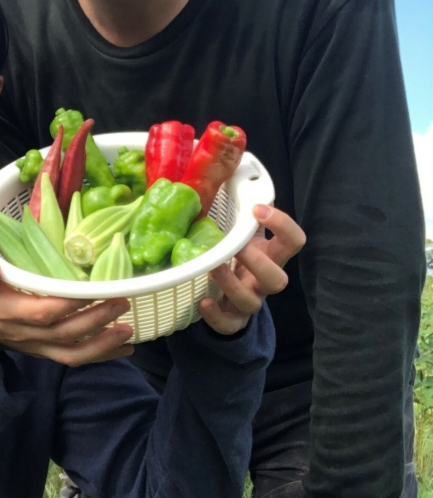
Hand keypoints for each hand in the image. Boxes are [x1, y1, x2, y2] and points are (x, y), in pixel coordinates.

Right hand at [0, 258, 134, 364]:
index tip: (91, 289)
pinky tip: (125, 348)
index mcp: (10, 312)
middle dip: (96, 320)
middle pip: (66, 333)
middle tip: (122, 303)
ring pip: (74, 353)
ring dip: (104, 344)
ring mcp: (39, 347)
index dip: (68, 304)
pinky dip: (102, 356)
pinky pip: (75, 359)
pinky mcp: (47, 353)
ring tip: (129, 330)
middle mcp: (27, 335)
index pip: (44, 311)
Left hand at [198, 204, 304, 334]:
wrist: (229, 302)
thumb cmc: (237, 261)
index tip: (259, 208)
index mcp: (271, 255)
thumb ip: (241, 213)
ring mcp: (249, 302)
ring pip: (253, 302)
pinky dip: (216, 315)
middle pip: (279, 279)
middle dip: (259, 262)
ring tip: (212, 267)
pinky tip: (204, 302)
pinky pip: (229, 324)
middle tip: (237, 246)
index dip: (283, 225)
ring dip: (232, 284)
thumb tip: (235, 173)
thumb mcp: (243, 236)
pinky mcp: (231, 320)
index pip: (294, 241)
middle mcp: (263, 281)